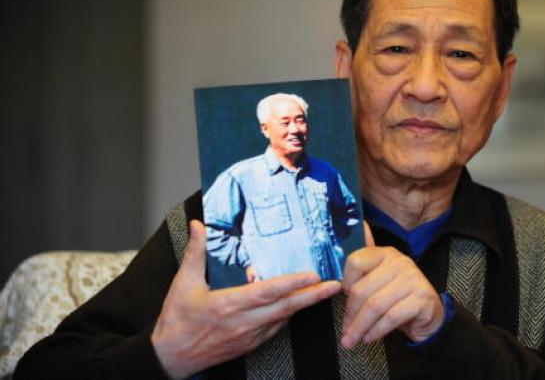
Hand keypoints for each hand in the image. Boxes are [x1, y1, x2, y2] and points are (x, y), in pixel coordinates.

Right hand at [151, 221, 340, 378]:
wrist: (170, 358)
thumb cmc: (176, 321)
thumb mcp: (183, 283)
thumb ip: (195, 252)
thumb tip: (199, 225)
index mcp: (229, 305)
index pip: (268, 292)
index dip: (293, 284)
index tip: (313, 276)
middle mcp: (244, 322)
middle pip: (286, 308)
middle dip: (313, 296)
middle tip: (334, 286)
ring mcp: (249, 336)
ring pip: (284, 319)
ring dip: (303, 306)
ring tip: (322, 292)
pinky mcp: (249, 344)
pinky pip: (275, 328)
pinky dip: (287, 316)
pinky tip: (294, 306)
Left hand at [340, 223, 443, 347]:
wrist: (429, 314)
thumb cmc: (397, 299)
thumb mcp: (378, 282)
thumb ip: (359, 274)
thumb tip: (333, 275)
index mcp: (385, 254)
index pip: (355, 261)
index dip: (344, 283)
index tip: (342, 300)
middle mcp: (399, 262)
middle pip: (362, 289)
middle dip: (350, 315)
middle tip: (345, 332)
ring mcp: (412, 279)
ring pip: (375, 305)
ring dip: (360, 327)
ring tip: (353, 339)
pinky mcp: (421, 298)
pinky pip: (390, 317)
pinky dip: (376, 331)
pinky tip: (370, 337)